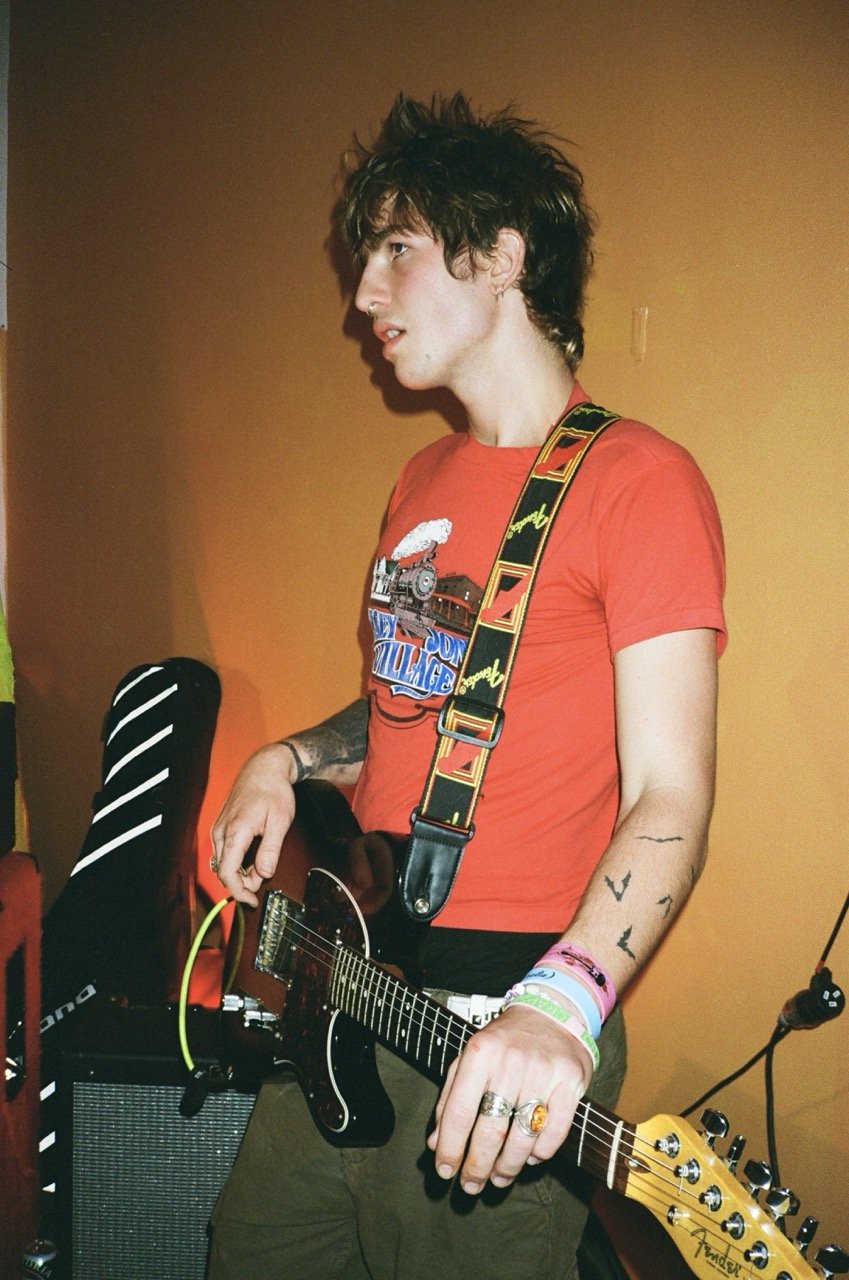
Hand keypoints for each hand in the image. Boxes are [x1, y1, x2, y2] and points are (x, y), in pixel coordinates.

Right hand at [209, 743, 296, 904]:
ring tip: (260, 868)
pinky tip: (251, 858)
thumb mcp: (280, 822)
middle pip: (223, 871)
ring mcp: (219, 827)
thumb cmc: (274, 791)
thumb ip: (271, 851)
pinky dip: (235, 861)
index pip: (228, 874)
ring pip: (222, 862)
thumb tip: (264, 874)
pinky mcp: (221, 825)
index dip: (239, 892)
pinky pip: (223, 851)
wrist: (264, 768)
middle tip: (262, 881)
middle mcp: (221, 831)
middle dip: (242, 883)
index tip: (252, 901)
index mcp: (235, 832)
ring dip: (239, 872)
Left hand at [426, 1004, 593, 1193]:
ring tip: (498, 1178)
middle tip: (470, 1186)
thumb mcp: (469, 1060)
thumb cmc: (503, 1042)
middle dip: (476, 1167)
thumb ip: (450, 1099)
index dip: (449, 1148)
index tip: (444, 1171)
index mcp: (480, 1054)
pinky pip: (554, 1133)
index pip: (459, 1113)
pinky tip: (529, 1158)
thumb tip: (436, 1144)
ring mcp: (543, 1073)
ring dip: (507, 1168)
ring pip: (522, 1139)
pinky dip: (540, 1154)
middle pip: (490, 1131)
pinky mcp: (570, 1083)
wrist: (550, 1013)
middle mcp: (510, 1062)